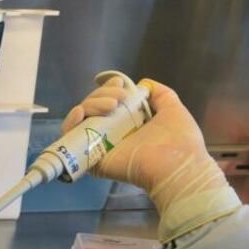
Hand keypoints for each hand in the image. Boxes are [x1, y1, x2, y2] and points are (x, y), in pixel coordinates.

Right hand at [61, 77, 225, 214]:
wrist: (176, 164)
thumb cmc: (179, 140)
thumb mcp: (173, 109)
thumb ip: (161, 95)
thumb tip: (144, 83)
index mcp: (129, 121)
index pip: (108, 100)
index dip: (109, 89)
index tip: (119, 84)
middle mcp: (112, 132)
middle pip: (92, 106)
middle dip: (101, 94)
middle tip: (119, 99)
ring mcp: (99, 143)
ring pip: (80, 118)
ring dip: (90, 104)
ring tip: (110, 107)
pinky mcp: (90, 156)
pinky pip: (70, 138)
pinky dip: (69, 122)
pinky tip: (80, 113)